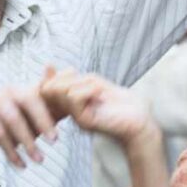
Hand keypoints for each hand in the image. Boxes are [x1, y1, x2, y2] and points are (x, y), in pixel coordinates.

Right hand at [0, 82, 57, 168]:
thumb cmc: (13, 124)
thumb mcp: (33, 117)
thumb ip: (53, 109)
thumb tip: (77, 107)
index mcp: (24, 89)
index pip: (41, 95)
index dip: (51, 114)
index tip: (58, 136)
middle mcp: (9, 92)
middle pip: (28, 102)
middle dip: (42, 122)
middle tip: (54, 142)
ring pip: (13, 121)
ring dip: (27, 142)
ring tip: (39, 160)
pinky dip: (11, 152)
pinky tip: (21, 165)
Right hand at [39, 67, 158, 149]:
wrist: (140, 120)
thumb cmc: (121, 102)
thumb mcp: (93, 83)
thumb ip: (72, 78)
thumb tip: (48, 66)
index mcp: (70, 104)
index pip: (45, 88)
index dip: (53, 76)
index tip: (74, 71)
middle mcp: (69, 112)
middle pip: (49, 88)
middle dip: (67, 77)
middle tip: (92, 82)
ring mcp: (75, 118)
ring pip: (61, 91)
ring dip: (82, 82)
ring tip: (99, 89)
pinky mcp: (84, 121)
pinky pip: (74, 96)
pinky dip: (89, 88)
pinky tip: (102, 93)